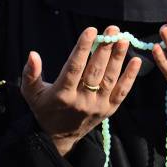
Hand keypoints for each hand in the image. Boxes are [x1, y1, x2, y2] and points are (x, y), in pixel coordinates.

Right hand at [21, 26, 141, 155]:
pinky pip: (122, 92)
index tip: (91, 30)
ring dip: (118, 58)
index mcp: (62, 95)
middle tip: (112, 29)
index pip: (74, 68)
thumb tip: (33, 54)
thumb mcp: (31, 93)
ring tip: (123, 40)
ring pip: (110, 79)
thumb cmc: (45, 108)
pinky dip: (130, 76)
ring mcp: (97, 106)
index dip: (82, 48)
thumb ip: (30, 74)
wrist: (60, 137)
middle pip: (95, 71)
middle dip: (105, 48)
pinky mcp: (109, 110)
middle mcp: (81, 101)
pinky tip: (136, 60)